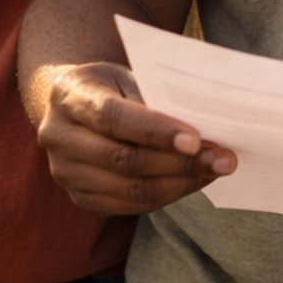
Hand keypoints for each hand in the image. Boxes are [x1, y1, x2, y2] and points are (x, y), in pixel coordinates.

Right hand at [33, 60, 236, 215]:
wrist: (75, 105)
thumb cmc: (113, 86)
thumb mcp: (128, 76)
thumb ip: (157, 99)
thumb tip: (208, 126)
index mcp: (70, 94)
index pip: (113, 118)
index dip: (155, 131)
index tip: (196, 140)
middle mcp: (59, 135)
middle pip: (123, 160)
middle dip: (180, 163)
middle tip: (223, 158)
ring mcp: (65, 172)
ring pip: (130, 190)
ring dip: (181, 183)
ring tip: (216, 169)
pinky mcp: (79, 197)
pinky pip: (130, 206)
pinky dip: (168, 195)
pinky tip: (194, 180)